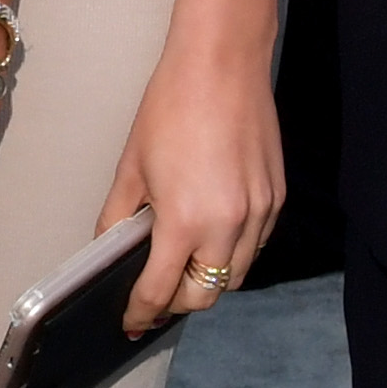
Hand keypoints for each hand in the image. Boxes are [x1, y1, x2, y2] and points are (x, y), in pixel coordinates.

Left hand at [101, 36, 283, 328]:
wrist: (222, 65)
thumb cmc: (171, 108)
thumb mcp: (131, 168)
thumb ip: (118, 219)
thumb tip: (110, 252)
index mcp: (185, 223)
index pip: (161, 291)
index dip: (142, 313)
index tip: (133, 322)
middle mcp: (228, 227)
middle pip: (205, 296)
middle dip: (177, 303)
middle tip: (155, 296)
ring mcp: (259, 214)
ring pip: (235, 275)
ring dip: (207, 281)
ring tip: (183, 267)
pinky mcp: (277, 198)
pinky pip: (256, 245)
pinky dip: (233, 253)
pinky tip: (212, 236)